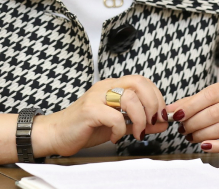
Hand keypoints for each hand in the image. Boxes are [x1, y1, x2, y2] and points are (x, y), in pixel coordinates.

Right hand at [34, 75, 168, 156]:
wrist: (57, 133)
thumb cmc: (85, 127)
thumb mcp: (118, 124)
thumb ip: (139, 122)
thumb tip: (161, 123)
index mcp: (113, 86)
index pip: (142, 81)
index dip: (157, 97)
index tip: (160, 116)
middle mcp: (105, 87)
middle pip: (138, 83)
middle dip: (153, 104)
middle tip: (153, 122)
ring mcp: (97, 97)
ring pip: (130, 98)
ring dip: (140, 119)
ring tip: (136, 133)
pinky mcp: (89, 110)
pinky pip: (115, 117)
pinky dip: (120, 130)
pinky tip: (115, 137)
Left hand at [166, 80, 218, 155]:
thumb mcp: (210, 101)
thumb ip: (189, 103)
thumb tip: (169, 109)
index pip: (210, 95)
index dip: (191, 106)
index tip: (176, 114)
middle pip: (214, 113)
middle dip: (193, 122)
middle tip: (182, 128)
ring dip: (200, 134)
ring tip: (190, 136)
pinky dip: (215, 146)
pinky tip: (204, 145)